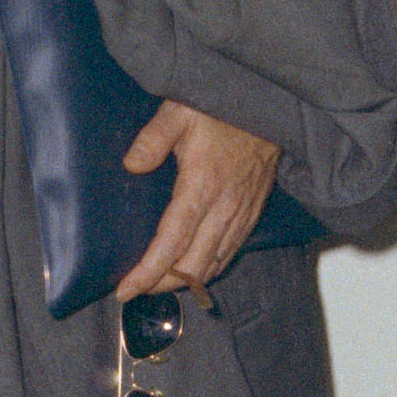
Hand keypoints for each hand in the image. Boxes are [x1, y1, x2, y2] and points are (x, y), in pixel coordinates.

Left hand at [114, 105, 282, 296]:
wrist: (269, 107)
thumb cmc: (222, 109)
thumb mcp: (180, 112)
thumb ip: (152, 138)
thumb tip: (131, 165)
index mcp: (201, 187)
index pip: (171, 244)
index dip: (147, 273)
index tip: (126, 289)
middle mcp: (224, 209)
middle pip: (193, 267)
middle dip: (163, 284)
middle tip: (137, 287)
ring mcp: (242, 214)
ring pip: (214, 265)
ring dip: (186, 280)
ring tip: (160, 281)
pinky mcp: (253, 213)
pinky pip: (230, 252)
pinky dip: (210, 268)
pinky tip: (195, 267)